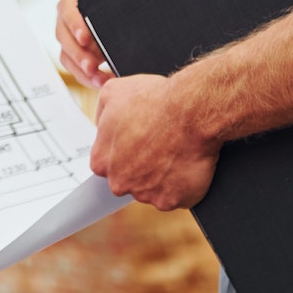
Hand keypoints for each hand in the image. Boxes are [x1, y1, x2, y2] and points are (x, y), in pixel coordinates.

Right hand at [56, 0, 115, 85]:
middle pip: (63, 31)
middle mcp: (68, 5)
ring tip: (98, 80)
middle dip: (78, 53)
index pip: (68, 3)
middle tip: (92, 66)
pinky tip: (99, 82)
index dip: (75, 22)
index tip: (86, 37)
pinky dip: (84, 75)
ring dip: (80, 68)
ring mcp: (69, 26)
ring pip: (66, 50)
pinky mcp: (74, 45)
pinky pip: (72, 63)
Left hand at [90, 73, 220, 210]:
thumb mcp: (113, 91)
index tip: (137, 143)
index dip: (123, 152)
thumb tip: (101, 124)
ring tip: (174, 152)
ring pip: (152, 189)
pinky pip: (177, 196)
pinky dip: (183, 184)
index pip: (106, 164)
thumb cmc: (155, 100)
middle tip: (157, 146)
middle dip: (140, 167)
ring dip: (162, 176)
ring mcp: (146, 194)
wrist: (191, 111)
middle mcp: (120, 183)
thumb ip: (101, 113)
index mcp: (101, 161)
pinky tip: (186, 164)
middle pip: (128, 180)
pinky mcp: (172, 201)